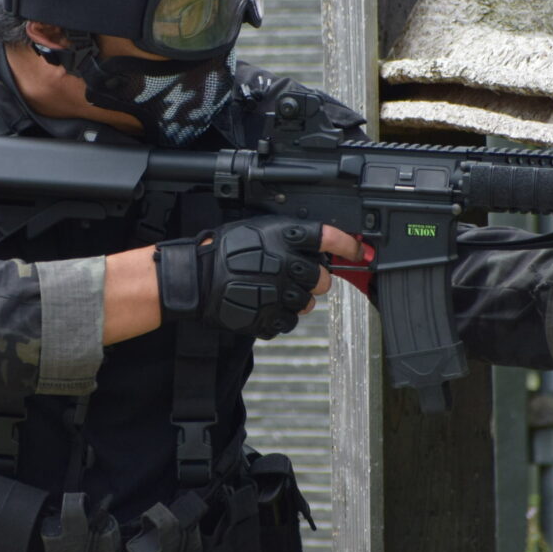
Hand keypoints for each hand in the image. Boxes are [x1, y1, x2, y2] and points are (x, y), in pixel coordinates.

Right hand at [155, 217, 362, 338]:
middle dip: (314, 278)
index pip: (328, 237)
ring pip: (307, 303)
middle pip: (323, 278)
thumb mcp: (256, 229)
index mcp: (284, 238)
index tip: (358, 250)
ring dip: (295, 299)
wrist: (195, 278)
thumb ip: (286, 237)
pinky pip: (288, 322)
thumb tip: (314, 246)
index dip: (348, 244)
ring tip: (272, 291)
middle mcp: (287, 265)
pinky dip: (279, 316)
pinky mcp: (270, 317)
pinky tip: (263, 305)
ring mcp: (280, 294)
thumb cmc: (220, 251)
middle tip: (294, 276)